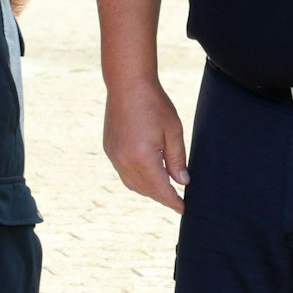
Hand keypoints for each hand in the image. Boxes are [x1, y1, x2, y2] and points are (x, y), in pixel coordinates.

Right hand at [103, 79, 187, 212]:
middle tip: (177, 198)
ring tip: (164, 187)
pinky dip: (137, 179)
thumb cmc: (154, 104)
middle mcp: (125, 161)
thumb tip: (182, 182)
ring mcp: (114, 156)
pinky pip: (124, 173)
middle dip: (162, 196)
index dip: (173, 201)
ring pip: (133, 184)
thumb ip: (177, 159)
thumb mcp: (173, 131)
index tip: (183, 208)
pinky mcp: (109, 149)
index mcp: (143, 158)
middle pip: (146, 190)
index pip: (161, 189)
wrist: (127, 84)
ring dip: (149, 190)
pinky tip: (148, 173)